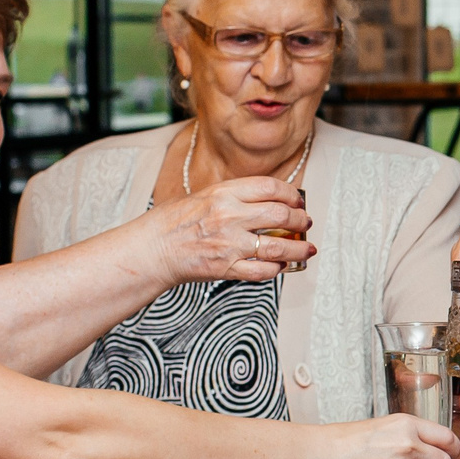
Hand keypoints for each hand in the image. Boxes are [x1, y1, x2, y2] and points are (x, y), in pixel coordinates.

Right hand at [151, 176, 313, 283]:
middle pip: (281, 215)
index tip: (298, 200)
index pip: (271, 187)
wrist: (152, 249)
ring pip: (279, 247)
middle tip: (306, 222)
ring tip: (307, 248)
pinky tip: (281, 265)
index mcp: (224, 193)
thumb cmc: (174, 222)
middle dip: (301, 219)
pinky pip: (263, 271)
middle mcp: (229, 216)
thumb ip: (235, 196)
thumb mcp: (205, 196)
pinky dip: (277, 268)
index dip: (292, 194)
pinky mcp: (226, 268)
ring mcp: (229, 244)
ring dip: (299, 248)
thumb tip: (270, 199)